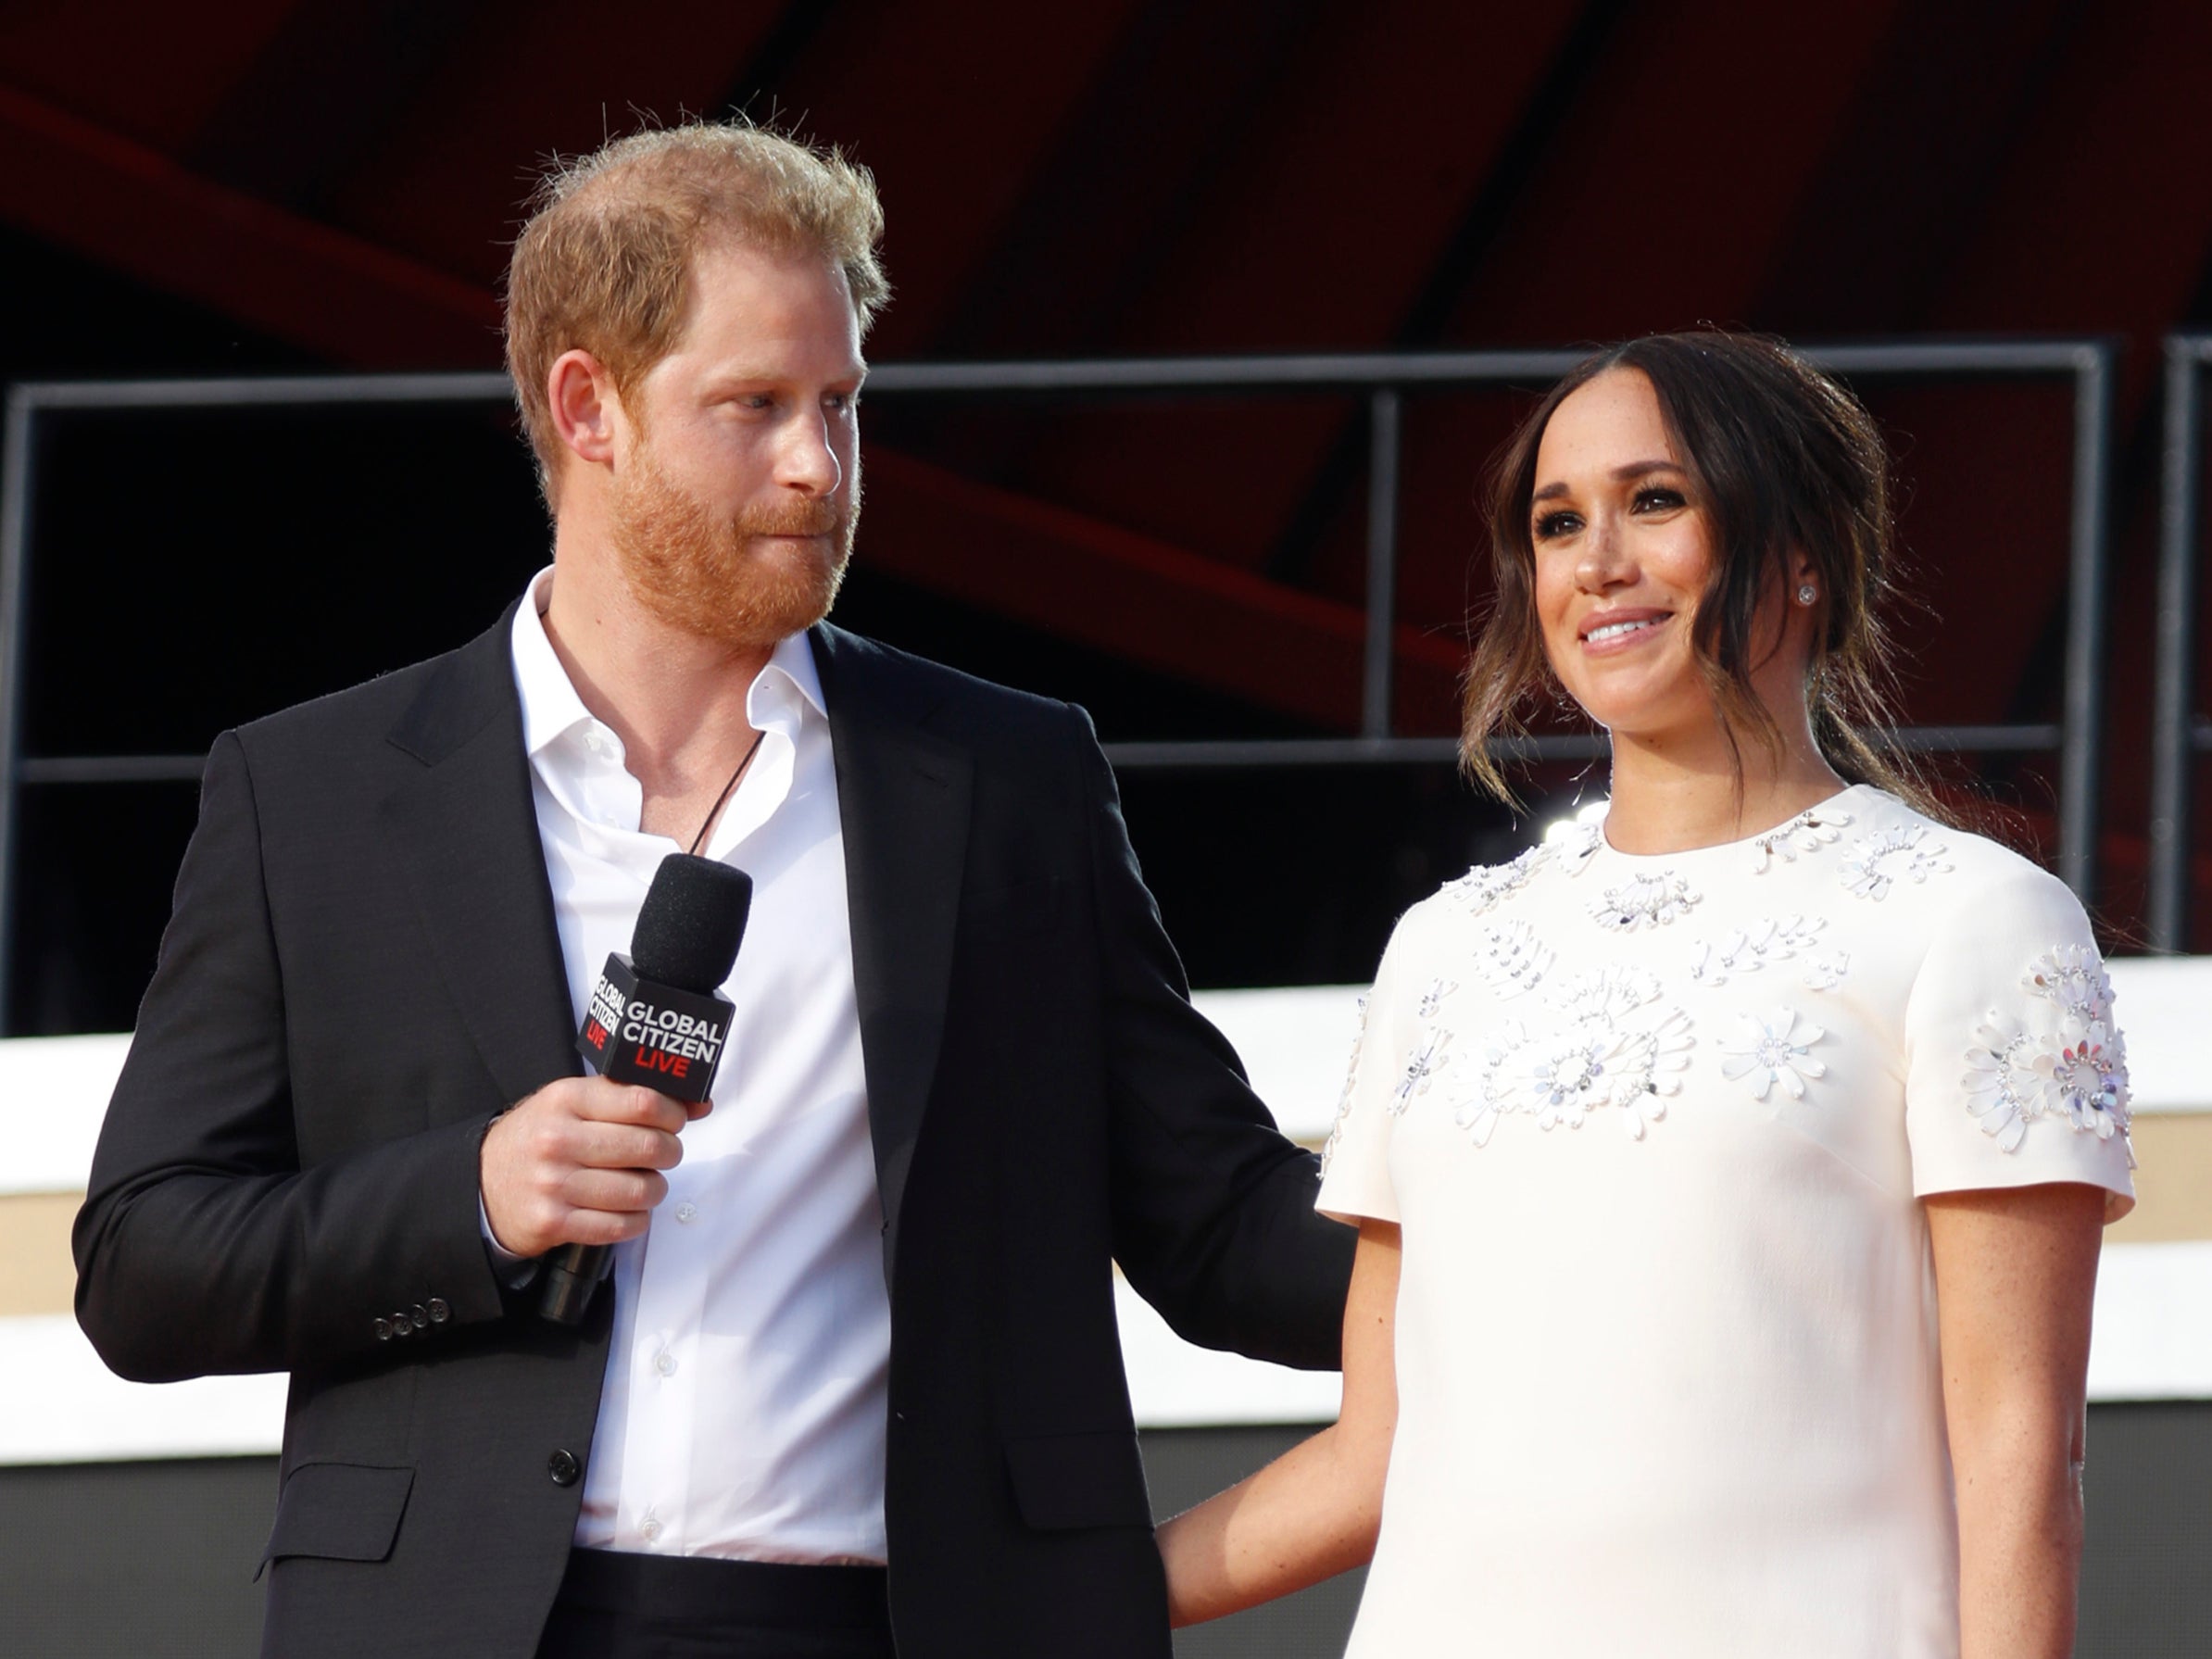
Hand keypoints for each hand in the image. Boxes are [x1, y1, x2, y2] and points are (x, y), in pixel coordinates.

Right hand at [479, 1076, 711, 1256]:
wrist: (482, 1184)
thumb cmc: (540, 1138)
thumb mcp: (574, 1103)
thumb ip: (631, 1098)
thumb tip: (699, 1104)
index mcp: (566, 1100)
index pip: (642, 1102)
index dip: (673, 1113)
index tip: (676, 1120)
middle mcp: (558, 1140)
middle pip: (648, 1147)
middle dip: (670, 1152)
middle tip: (663, 1153)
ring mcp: (554, 1184)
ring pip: (641, 1190)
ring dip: (655, 1189)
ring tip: (645, 1183)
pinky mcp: (554, 1223)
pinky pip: (621, 1226)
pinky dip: (636, 1219)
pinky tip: (627, 1209)